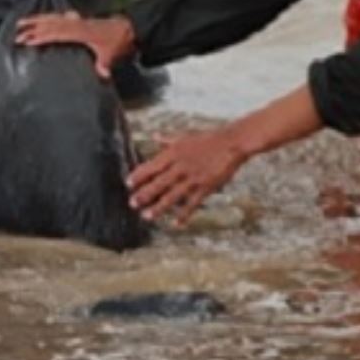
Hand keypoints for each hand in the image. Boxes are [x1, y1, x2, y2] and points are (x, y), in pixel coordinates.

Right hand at [14, 11, 135, 79]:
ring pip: (53, 18)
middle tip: (17, 33)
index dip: (42, 37)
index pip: (57, 33)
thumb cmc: (118, 41)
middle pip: (51, 23)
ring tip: (22, 22)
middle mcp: (76, 24)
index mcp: (81, 31)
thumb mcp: (110, 54)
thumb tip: (103, 74)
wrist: (128, 28)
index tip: (28, 40)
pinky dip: (49, 17)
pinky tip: (42, 19)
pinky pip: (59, 17)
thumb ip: (104, 64)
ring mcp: (77, 21)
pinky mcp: (79, 21)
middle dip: (33, 28)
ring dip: (37, 20)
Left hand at [127, 127, 250, 226]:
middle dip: (144, 194)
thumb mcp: (184, 136)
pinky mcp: (205, 188)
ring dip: (158, 207)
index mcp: (173, 154)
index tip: (128, 183)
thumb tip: (154, 135)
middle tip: (132, 203)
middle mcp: (180, 167)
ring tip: (147, 216)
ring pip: (171, 196)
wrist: (230, 144)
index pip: (151, 166)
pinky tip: (176, 224)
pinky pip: (192, 204)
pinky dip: (183, 215)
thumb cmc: (207, 139)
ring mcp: (192, 179)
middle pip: (158, 183)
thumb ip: (167, 140)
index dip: (139, 175)